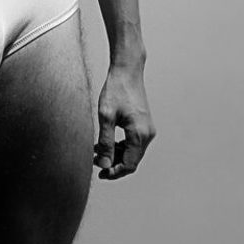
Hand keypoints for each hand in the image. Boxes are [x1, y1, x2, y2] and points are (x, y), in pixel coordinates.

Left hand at [94, 65, 155, 179]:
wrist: (127, 70)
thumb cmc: (116, 90)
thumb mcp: (106, 116)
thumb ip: (105, 142)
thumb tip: (104, 164)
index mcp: (139, 134)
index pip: (129, 164)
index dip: (114, 172)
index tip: (100, 173)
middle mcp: (148, 134)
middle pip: (132, 160)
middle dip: (114, 164)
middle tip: (96, 163)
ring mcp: (147, 129)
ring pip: (133, 152)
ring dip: (116, 155)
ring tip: (97, 151)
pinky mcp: (144, 124)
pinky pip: (134, 142)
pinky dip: (121, 146)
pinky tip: (106, 142)